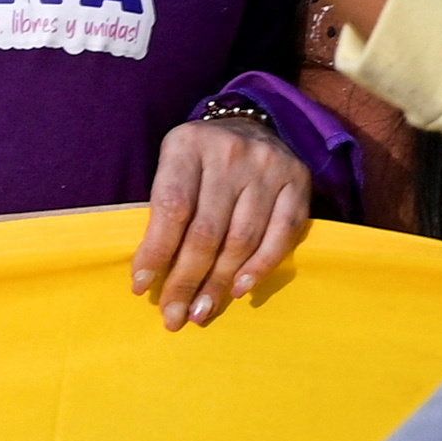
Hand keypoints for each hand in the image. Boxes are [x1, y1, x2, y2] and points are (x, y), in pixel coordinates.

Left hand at [131, 115, 310, 328]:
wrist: (254, 124)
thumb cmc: (200, 158)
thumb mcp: (173, 165)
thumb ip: (165, 208)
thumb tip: (151, 272)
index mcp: (187, 145)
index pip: (171, 207)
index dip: (156, 251)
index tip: (142, 287)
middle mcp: (230, 154)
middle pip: (206, 230)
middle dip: (187, 279)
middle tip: (174, 316)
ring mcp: (268, 168)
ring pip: (242, 238)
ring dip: (221, 282)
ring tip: (201, 310)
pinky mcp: (299, 183)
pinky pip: (282, 235)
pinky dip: (261, 266)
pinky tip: (240, 290)